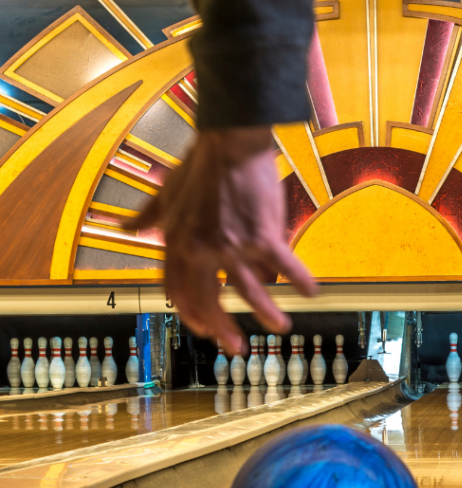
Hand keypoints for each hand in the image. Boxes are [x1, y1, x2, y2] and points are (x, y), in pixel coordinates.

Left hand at [128, 126, 316, 355]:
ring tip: (280, 326)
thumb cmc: (200, 164)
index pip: (177, 289)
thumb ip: (147, 216)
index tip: (205, 328)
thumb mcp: (165, 192)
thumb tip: (125, 227)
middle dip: (223, 329)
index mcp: (176, 241)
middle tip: (236, 347)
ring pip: (249, 290)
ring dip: (266, 312)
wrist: (230, 141)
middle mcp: (201, 248)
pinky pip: (284, 266)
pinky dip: (300, 280)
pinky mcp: (261, 236)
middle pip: (209, 300)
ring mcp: (231, 244)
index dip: (190, 313)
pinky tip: (311, 292)